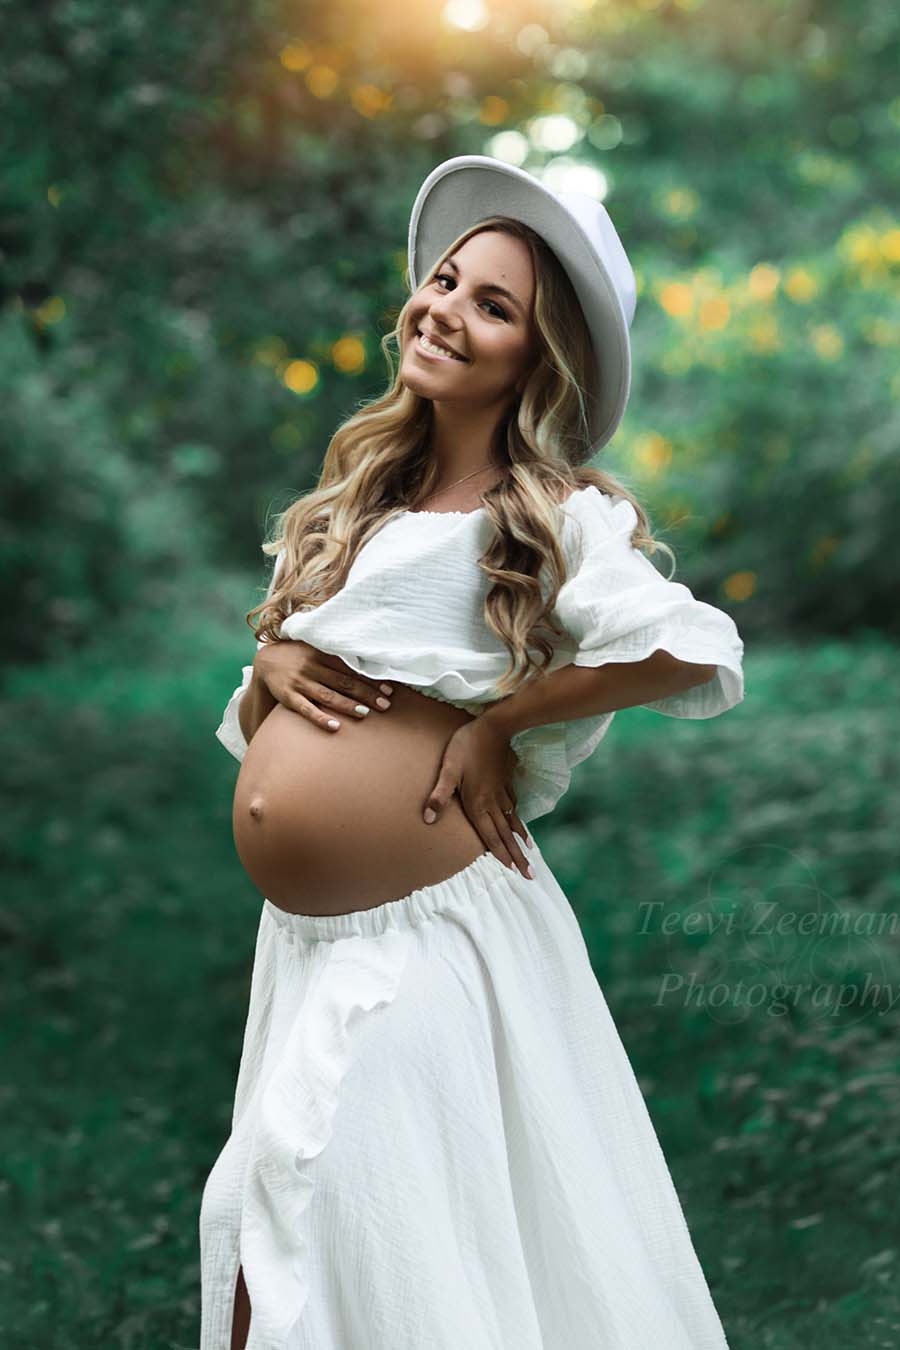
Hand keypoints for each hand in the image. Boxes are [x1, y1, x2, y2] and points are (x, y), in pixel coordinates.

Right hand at [253, 640, 394, 732]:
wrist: (266, 661)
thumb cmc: (300, 656)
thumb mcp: (316, 649)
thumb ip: (338, 656)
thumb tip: (370, 665)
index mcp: (322, 654)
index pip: (351, 668)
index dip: (370, 679)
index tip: (389, 690)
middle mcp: (311, 667)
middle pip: (344, 682)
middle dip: (366, 694)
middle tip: (385, 705)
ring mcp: (299, 682)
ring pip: (327, 695)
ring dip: (347, 705)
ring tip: (365, 714)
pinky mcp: (288, 696)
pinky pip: (306, 709)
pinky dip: (321, 718)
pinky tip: (335, 726)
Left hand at [421, 718, 533, 878]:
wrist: (494, 726)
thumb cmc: (467, 746)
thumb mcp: (448, 769)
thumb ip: (439, 795)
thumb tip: (428, 819)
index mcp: (478, 802)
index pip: (490, 835)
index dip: (500, 854)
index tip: (512, 871)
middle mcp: (493, 802)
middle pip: (505, 834)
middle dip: (517, 855)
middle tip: (530, 875)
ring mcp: (502, 791)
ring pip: (512, 821)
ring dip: (520, 839)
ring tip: (530, 854)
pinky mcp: (506, 781)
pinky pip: (514, 805)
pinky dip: (518, 818)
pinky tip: (520, 822)